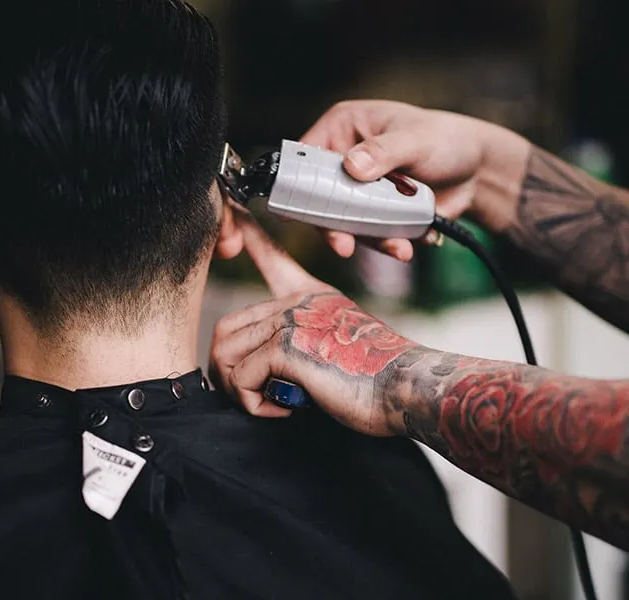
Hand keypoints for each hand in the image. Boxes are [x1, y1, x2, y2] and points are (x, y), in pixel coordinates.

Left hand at [209, 209, 418, 435]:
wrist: (409, 388)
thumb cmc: (377, 381)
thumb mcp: (338, 346)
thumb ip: (304, 343)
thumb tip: (270, 368)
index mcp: (311, 297)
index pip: (272, 260)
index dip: (249, 238)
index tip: (234, 209)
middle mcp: (297, 303)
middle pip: (226, 329)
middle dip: (228, 370)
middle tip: (253, 395)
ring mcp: (290, 319)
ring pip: (225, 352)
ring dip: (239, 389)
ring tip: (269, 402)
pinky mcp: (287, 346)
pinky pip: (240, 378)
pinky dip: (254, 403)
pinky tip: (284, 407)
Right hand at [300, 100, 529, 260]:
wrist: (477, 172)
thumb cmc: (445, 140)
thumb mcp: (415, 139)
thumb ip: (384, 152)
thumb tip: (353, 166)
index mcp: (342, 129)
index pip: (306, 157)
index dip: (300, 183)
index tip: (308, 209)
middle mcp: (343, 161)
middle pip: (319, 198)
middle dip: (334, 225)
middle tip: (344, 245)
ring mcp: (357, 191)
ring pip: (344, 223)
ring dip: (368, 239)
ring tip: (398, 247)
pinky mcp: (372, 214)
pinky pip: (368, 235)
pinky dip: (386, 244)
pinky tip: (408, 244)